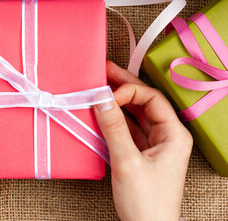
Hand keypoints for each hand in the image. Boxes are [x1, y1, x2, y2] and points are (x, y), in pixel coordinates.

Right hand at [94, 61, 192, 220]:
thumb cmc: (146, 203)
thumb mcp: (128, 162)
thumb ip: (114, 128)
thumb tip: (101, 99)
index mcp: (174, 135)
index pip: (152, 100)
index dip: (129, 92)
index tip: (106, 96)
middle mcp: (167, 136)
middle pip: (145, 103)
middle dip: (124, 87)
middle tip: (104, 71)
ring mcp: (154, 144)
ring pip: (136, 115)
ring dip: (118, 102)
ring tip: (101, 87)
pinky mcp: (142, 153)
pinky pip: (129, 129)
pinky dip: (115, 120)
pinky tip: (102, 113)